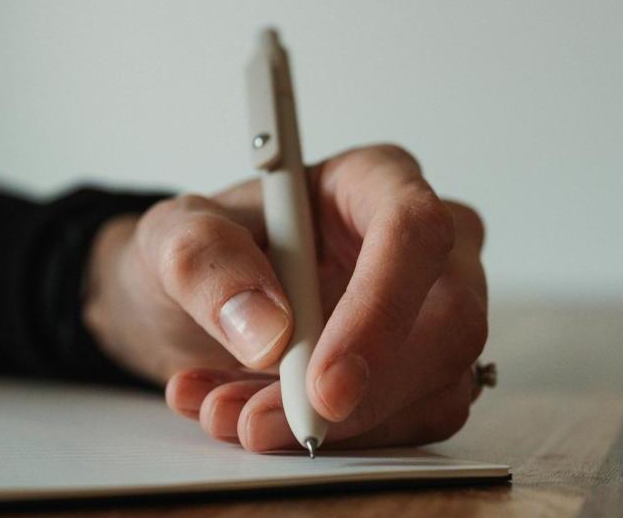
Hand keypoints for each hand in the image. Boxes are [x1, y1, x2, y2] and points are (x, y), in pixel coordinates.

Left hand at [83, 144, 487, 450]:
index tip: (322, 383)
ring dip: (332, 428)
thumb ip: (204, 265)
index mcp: (375, 180)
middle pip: (450, 325)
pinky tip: (250, 416)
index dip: (379, 311)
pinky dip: (332, 442)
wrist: (189, 306)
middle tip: (261, 422)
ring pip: (434, 391)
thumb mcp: (172, 237)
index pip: (414, 233)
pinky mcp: (422, 379)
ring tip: (229, 412)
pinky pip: (408, 429)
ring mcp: (432, 316)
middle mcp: (423, 247)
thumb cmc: (201, 252)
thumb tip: (267, 330)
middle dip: (359, 397)